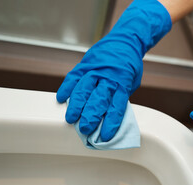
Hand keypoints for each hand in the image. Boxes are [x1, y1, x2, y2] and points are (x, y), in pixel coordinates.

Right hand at [56, 0, 170, 140]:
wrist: (125, 40)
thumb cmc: (129, 66)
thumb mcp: (131, 83)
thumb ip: (119, 98)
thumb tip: (108, 118)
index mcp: (122, 84)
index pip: (116, 107)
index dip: (110, 123)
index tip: (105, 136)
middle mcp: (108, 77)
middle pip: (98, 99)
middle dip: (91, 116)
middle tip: (85, 129)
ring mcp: (95, 69)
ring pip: (83, 89)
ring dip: (76, 105)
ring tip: (70, 118)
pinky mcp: (85, 64)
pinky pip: (74, 76)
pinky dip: (66, 87)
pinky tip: (60, 98)